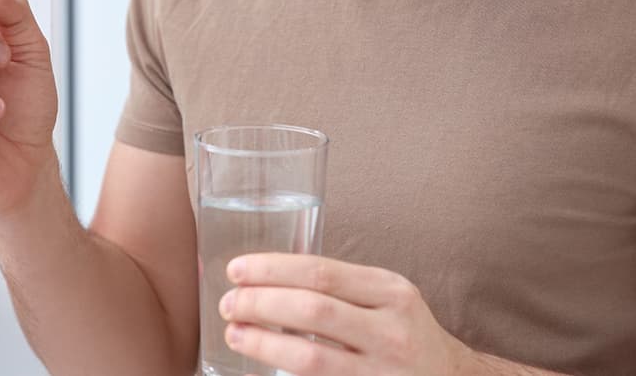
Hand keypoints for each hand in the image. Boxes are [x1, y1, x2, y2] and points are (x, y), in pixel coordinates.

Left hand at [218, 253, 465, 375]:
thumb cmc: (406, 333)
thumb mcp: (388, 299)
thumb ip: (343, 288)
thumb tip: (267, 277)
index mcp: (391, 292)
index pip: (321, 272)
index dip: (272, 269)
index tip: (236, 269)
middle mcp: (391, 330)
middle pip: (312, 310)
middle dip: (261, 303)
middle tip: (229, 302)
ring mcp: (382, 371)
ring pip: (310, 357)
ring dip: (263, 343)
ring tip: (234, 333)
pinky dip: (283, 372)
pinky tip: (261, 365)